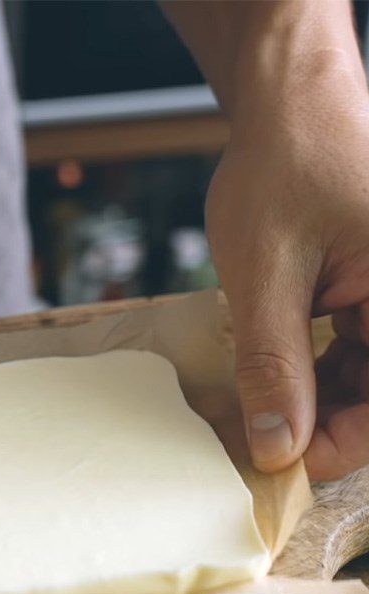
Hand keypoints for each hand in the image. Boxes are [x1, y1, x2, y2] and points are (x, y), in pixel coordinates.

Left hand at [205, 59, 368, 480]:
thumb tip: (278, 444)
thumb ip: (275, 363)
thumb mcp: (265, 275)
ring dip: (310, 404)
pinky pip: (350, 356)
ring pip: (362, 382)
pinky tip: (270, 379)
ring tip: (251, 412)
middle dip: (319, 426)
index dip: (342, 445)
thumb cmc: (282, 170)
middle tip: (254, 443)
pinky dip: (309, 374)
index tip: (280, 465)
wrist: (288, 112)